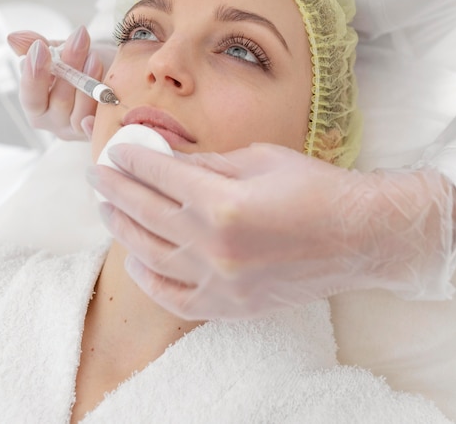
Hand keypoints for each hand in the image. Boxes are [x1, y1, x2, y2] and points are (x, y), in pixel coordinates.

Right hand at [8, 26, 102, 139]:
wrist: (116, 74)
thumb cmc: (79, 64)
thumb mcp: (57, 52)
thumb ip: (34, 45)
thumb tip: (13, 38)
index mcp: (37, 106)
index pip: (31, 96)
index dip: (33, 74)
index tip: (40, 47)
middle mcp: (56, 123)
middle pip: (59, 101)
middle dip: (69, 66)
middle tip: (78, 39)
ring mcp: (79, 130)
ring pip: (81, 113)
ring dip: (89, 82)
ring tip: (95, 56)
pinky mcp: (102, 131)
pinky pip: (100, 129)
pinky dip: (98, 119)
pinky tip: (105, 100)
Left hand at [87, 143, 455, 319]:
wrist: (358, 237)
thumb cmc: (315, 189)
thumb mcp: (259, 159)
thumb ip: (206, 163)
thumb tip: (167, 162)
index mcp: (222, 202)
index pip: (159, 176)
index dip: (132, 160)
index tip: (116, 151)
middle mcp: (214, 246)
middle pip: (145, 213)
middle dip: (114, 190)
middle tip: (97, 176)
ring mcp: (220, 282)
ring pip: (151, 254)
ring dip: (122, 229)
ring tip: (108, 211)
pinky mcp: (231, 304)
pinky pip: (175, 296)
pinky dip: (149, 277)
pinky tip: (135, 257)